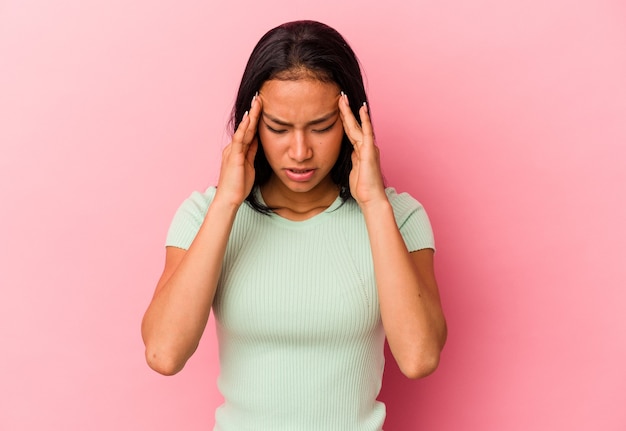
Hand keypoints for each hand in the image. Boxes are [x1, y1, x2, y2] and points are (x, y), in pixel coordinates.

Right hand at [215, 95, 261, 206]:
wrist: (229, 199)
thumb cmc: (238, 186)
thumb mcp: (249, 166)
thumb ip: (252, 152)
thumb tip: (258, 140)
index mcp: (237, 150)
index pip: (248, 131)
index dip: (255, 118)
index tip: (262, 106)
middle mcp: (233, 147)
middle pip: (246, 126)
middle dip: (253, 112)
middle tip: (260, 97)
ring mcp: (232, 151)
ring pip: (243, 129)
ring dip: (251, 115)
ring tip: (257, 102)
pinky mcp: (234, 157)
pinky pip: (239, 139)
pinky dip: (244, 128)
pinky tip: (249, 118)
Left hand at [338, 93, 386, 207]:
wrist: (371, 198)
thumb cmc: (363, 188)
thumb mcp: (353, 170)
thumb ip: (352, 160)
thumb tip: (348, 153)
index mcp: (360, 150)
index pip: (350, 131)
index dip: (344, 119)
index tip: (337, 107)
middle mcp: (366, 146)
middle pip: (353, 125)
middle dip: (346, 111)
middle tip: (340, 96)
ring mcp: (369, 148)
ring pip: (357, 126)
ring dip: (350, 112)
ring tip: (344, 98)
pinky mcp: (370, 152)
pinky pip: (367, 133)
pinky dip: (365, 121)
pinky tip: (362, 109)